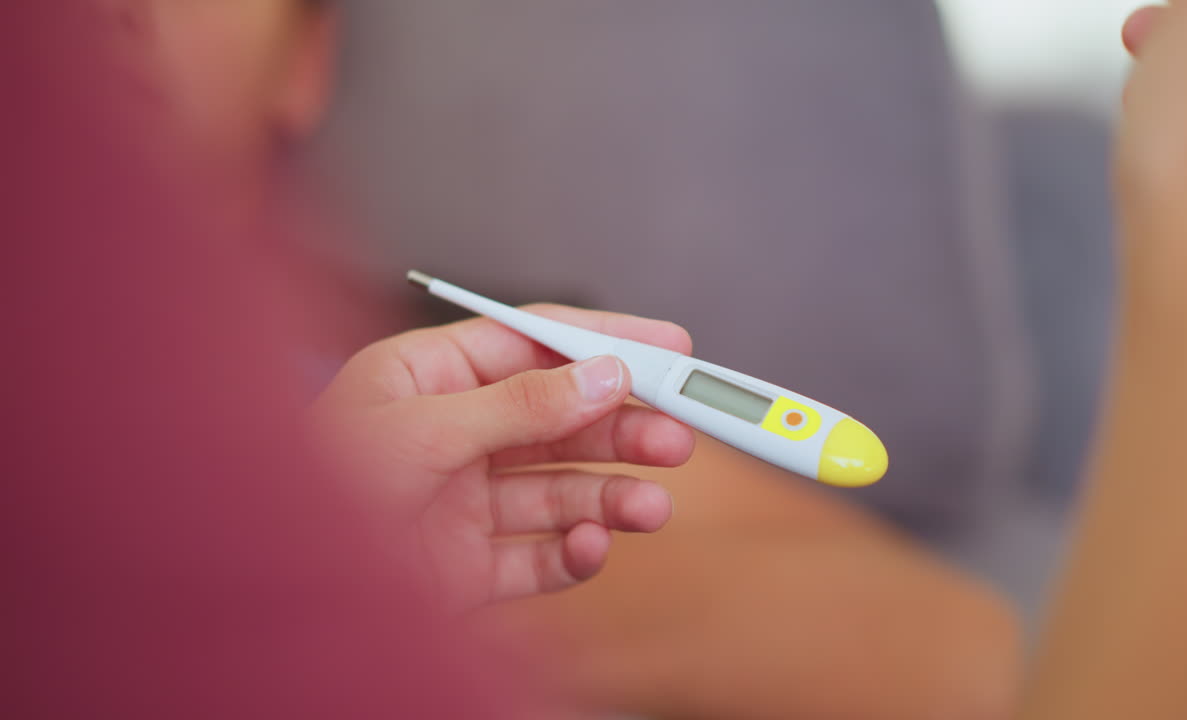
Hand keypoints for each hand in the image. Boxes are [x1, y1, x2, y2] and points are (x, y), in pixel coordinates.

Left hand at [309, 306, 695, 611]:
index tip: (670, 345)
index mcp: (429, 377)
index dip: (604, 341)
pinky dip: (574, 554)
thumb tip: (602, 376)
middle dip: (621, 427)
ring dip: (612, 494)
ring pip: (559, 490)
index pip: (533, 344)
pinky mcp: (468, 568)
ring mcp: (463, 502)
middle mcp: (453, 435)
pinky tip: (592, 545)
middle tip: (677, 433)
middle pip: (560, 419)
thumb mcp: (420, 430)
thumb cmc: (307, 494)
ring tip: (654, 505)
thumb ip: (520, 404)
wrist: (270, 593)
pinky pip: (538, 557)